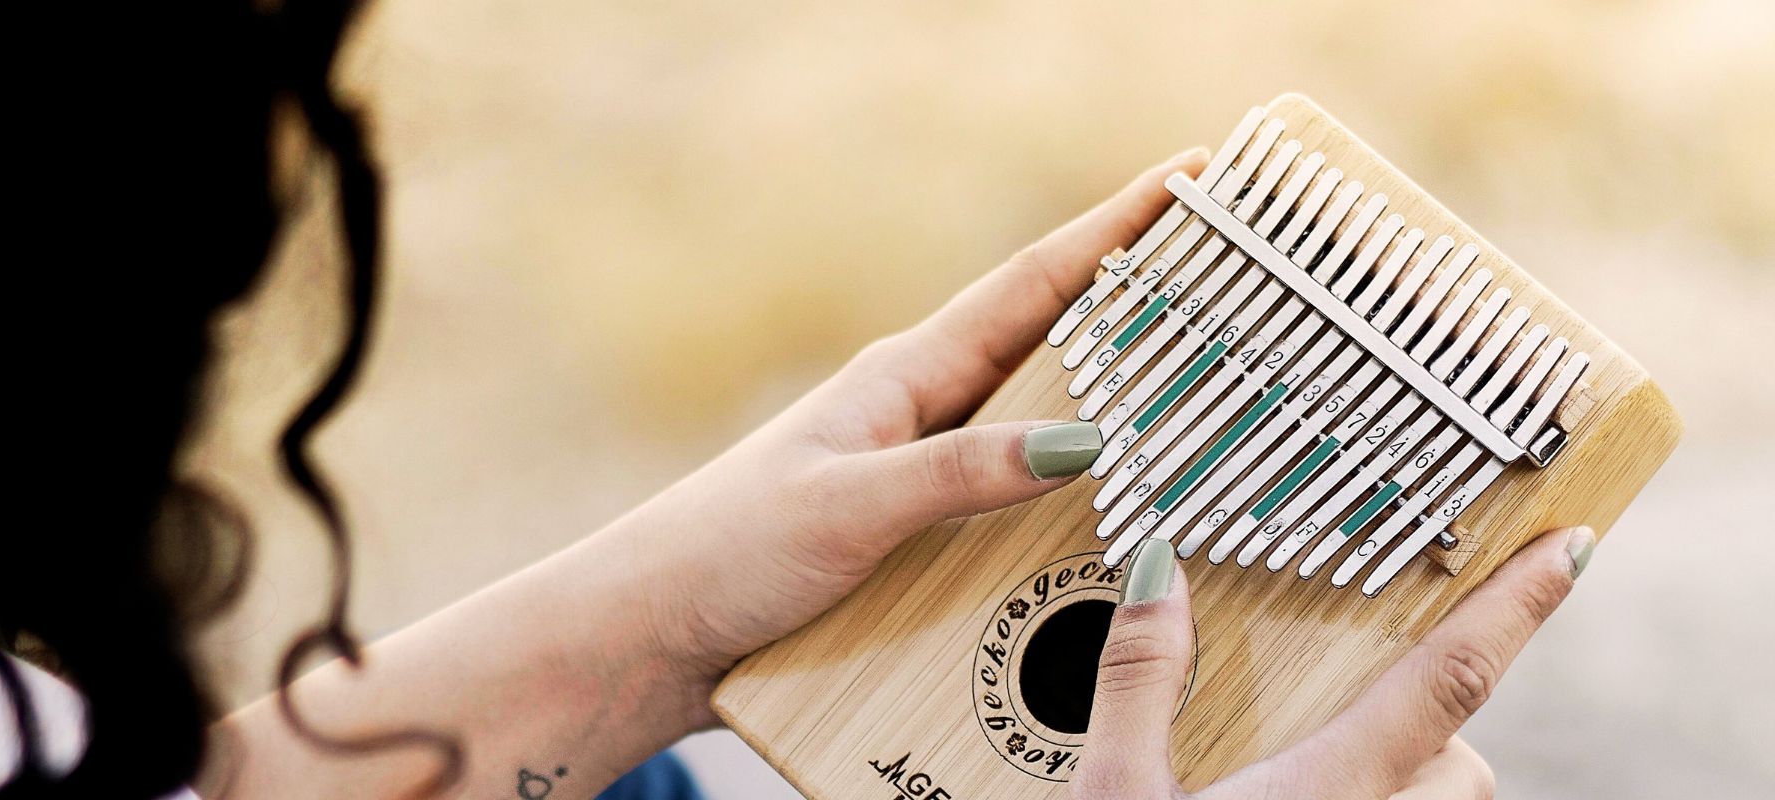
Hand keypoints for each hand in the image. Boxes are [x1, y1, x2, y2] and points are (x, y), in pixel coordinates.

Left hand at [202, 148, 1218, 798]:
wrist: (655, 625)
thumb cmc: (729, 552)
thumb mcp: (852, 507)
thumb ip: (959, 473)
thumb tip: (1083, 439)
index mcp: (906, 375)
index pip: (1032, 284)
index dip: (1115, 228)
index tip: (1192, 177)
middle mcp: (920, 404)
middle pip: (1050, 333)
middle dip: (1138, 293)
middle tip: (1228, 265)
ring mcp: (918, 458)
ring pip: (1038, 405)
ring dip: (1113, 383)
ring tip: (1201, 367)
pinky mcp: (911, 517)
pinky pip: (1012, 477)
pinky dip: (1069, 468)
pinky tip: (1110, 492)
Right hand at [1065, 529, 1593, 798]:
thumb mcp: (1110, 795)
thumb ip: (1139, 681)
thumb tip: (1160, 579)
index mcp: (1324, 793)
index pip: (1447, 680)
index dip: (1513, 607)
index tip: (1567, 551)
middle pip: (1462, 763)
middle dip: (1427, 725)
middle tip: (1354, 706)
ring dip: (1409, 786)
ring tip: (1324, 777)